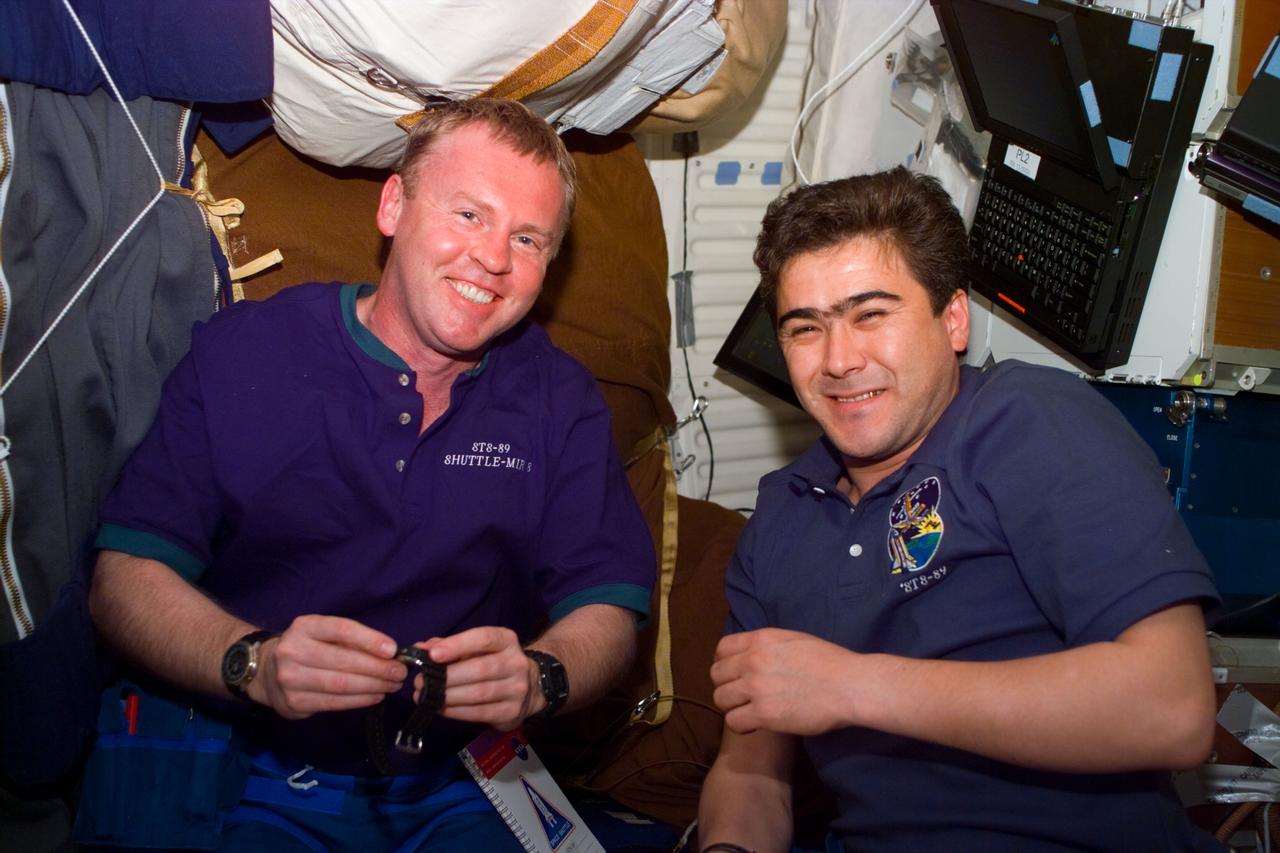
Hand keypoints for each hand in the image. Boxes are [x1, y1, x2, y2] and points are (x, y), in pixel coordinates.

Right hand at [249, 614, 406, 719]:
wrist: (265, 672)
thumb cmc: (306, 648)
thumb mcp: (321, 634)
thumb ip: (349, 640)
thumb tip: (389, 653)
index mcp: (304, 627)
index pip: (342, 630)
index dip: (370, 640)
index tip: (393, 650)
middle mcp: (293, 650)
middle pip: (344, 661)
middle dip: (378, 668)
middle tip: (400, 672)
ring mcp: (291, 678)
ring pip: (341, 684)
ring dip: (373, 686)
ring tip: (392, 685)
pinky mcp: (294, 702)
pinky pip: (334, 702)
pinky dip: (359, 700)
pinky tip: (375, 696)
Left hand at [419, 627, 538, 730]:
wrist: (530, 687)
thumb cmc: (494, 662)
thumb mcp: (475, 649)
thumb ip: (448, 646)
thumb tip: (420, 649)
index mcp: (507, 640)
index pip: (484, 638)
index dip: (458, 645)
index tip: (433, 654)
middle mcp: (516, 663)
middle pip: (479, 669)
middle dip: (446, 676)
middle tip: (421, 681)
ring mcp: (517, 689)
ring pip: (478, 693)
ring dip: (448, 696)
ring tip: (426, 696)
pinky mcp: (511, 712)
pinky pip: (479, 712)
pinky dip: (456, 711)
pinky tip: (441, 708)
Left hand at [710, 628, 862, 736]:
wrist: (849, 685)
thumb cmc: (830, 662)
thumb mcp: (794, 640)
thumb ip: (768, 645)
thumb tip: (752, 654)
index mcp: (761, 639)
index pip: (722, 648)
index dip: (725, 663)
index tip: (735, 674)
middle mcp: (753, 660)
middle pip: (716, 675)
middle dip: (727, 686)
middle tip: (742, 696)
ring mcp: (756, 687)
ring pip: (720, 699)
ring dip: (732, 707)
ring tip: (748, 711)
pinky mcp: (764, 714)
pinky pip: (733, 721)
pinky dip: (741, 725)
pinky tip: (754, 725)